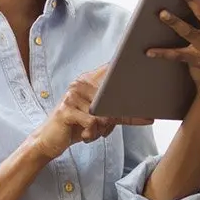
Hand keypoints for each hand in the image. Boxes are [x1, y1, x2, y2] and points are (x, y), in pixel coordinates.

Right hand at [32, 65, 153, 159]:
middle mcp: (79, 85)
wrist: (49, 141)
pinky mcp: (66, 110)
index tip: (135, 59)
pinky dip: (92, 133)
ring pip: (103, 113)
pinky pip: (92, 122)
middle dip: (113, 117)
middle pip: (110, 95)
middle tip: (105, 128)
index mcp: (87, 82)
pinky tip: (84, 136)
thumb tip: (150, 117)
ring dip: (101, 129)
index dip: (121, 66)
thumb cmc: (76, 127)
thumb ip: (122, 116)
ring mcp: (71, 97)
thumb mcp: (101, 121)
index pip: (108, 70)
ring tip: (91, 133)